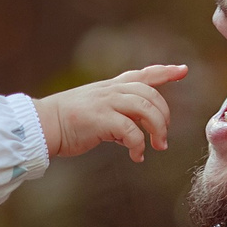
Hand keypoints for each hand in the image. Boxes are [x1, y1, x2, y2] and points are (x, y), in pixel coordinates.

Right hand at [35, 64, 183, 162]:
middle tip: (163, 138)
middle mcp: (111, 90)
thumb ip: (117, 117)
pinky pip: (131, 132)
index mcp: (111, 87)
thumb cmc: (68, 123)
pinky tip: (137, 156)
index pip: (142, 74)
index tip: (183, 70)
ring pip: (146, 109)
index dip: (165, 71)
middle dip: (164, 116)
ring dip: (157, 129)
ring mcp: (106, 103)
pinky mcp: (101, 119)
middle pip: (151, 94)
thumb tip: (133, 136)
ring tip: (158, 146)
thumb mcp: (96, 111)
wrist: (43, 125)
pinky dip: (139, 146)